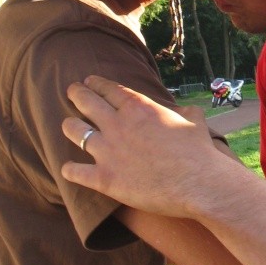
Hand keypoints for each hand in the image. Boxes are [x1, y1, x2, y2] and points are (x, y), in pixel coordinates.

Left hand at [61, 77, 219, 215]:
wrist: (197, 183)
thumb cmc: (198, 151)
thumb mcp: (192, 120)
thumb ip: (183, 112)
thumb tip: (186, 111)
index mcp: (138, 107)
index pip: (109, 89)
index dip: (96, 83)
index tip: (89, 81)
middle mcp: (117, 124)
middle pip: (86, 102)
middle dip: (76, 93)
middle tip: (72, 91)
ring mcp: (107, 151)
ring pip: (74, 131)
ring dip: (69, 126)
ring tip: (68, 125)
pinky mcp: (104, 179)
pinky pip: (75, 171)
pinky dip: (70, 169)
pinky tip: (68, 169)